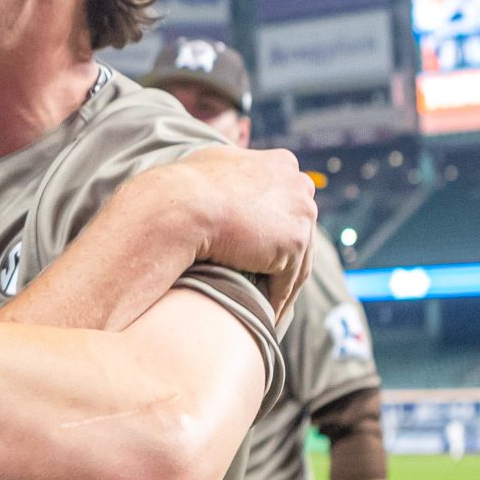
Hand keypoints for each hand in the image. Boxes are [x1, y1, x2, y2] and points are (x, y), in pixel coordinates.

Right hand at [145, 148, 318, 321]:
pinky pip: (288, 280)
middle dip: (284, 257)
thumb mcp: (213, 164)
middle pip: (297, 231)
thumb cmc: (184, 187)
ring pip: (297, 259)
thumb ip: (232, 172)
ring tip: (265, 308)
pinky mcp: (295, 242)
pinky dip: (276, 300)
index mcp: (281, 163)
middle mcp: (298, 184)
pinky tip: (263, 315)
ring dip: (282, 285)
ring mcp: (301, 212)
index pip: (285, 203)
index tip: (258, 250)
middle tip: (266, 283)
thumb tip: (224, 185)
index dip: (272, 229)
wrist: (179, 206)